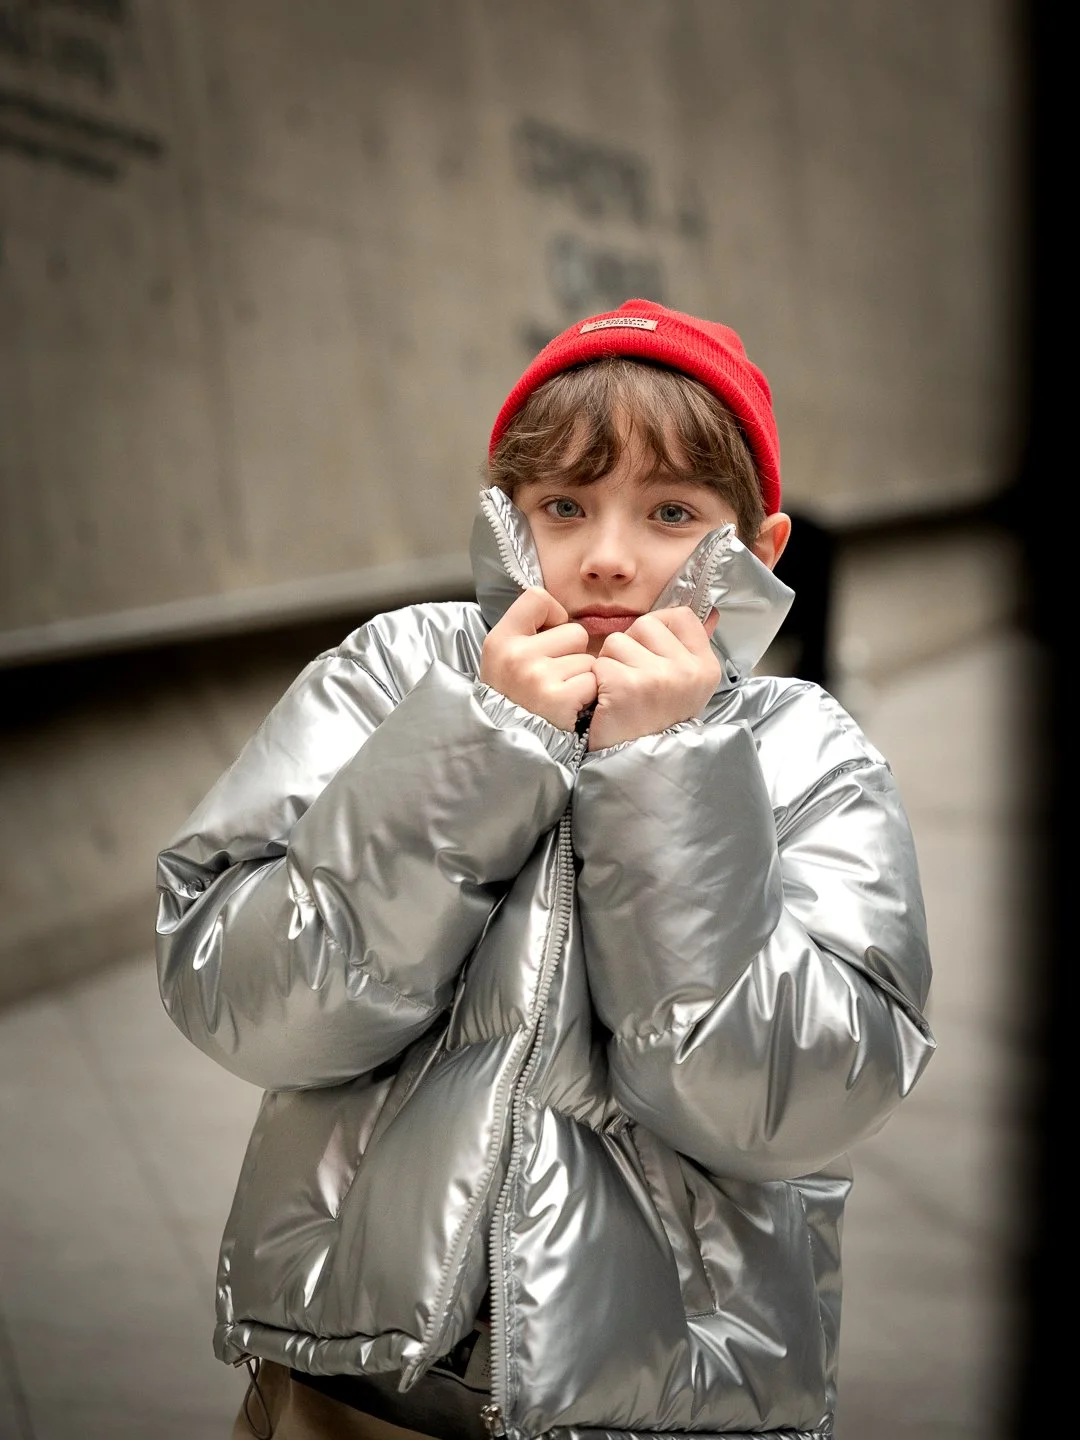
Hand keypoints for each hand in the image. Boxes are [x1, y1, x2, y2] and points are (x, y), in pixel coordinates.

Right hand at [480, 587, 597, 730]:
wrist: (507, 747)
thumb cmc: (513, 699)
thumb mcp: (503, 660)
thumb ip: (528, 632)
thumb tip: (562, 613)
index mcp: (500, 640)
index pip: (537, 598)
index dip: (553, 615)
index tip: (549, 636)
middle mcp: (516, 655)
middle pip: (575, 631)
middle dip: (573, 654)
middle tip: (555, 678)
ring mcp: (537, 677)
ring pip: (588, 659)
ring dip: (582, 677)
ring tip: (560, 694)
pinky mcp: (559, 699)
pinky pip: (593, 682)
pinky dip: (587, 696)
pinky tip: (570, 706)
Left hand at [587, 607, 720, 751]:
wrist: (636, 769)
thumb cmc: (655, 723)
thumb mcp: (685, 686)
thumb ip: (690, 648)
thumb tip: (712, 613)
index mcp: (705, 667)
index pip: (680, 616)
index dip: (658, 629)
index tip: (652, 654)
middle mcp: (686, 671)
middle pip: (645, 624)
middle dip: (630, 647)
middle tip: (634, 681)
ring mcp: (657, 678)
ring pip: (617, 642)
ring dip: (610, 664)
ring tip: (620, 693)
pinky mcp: (626, 687)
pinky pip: (600, 664)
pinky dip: (596, 682)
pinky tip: (608, 703)